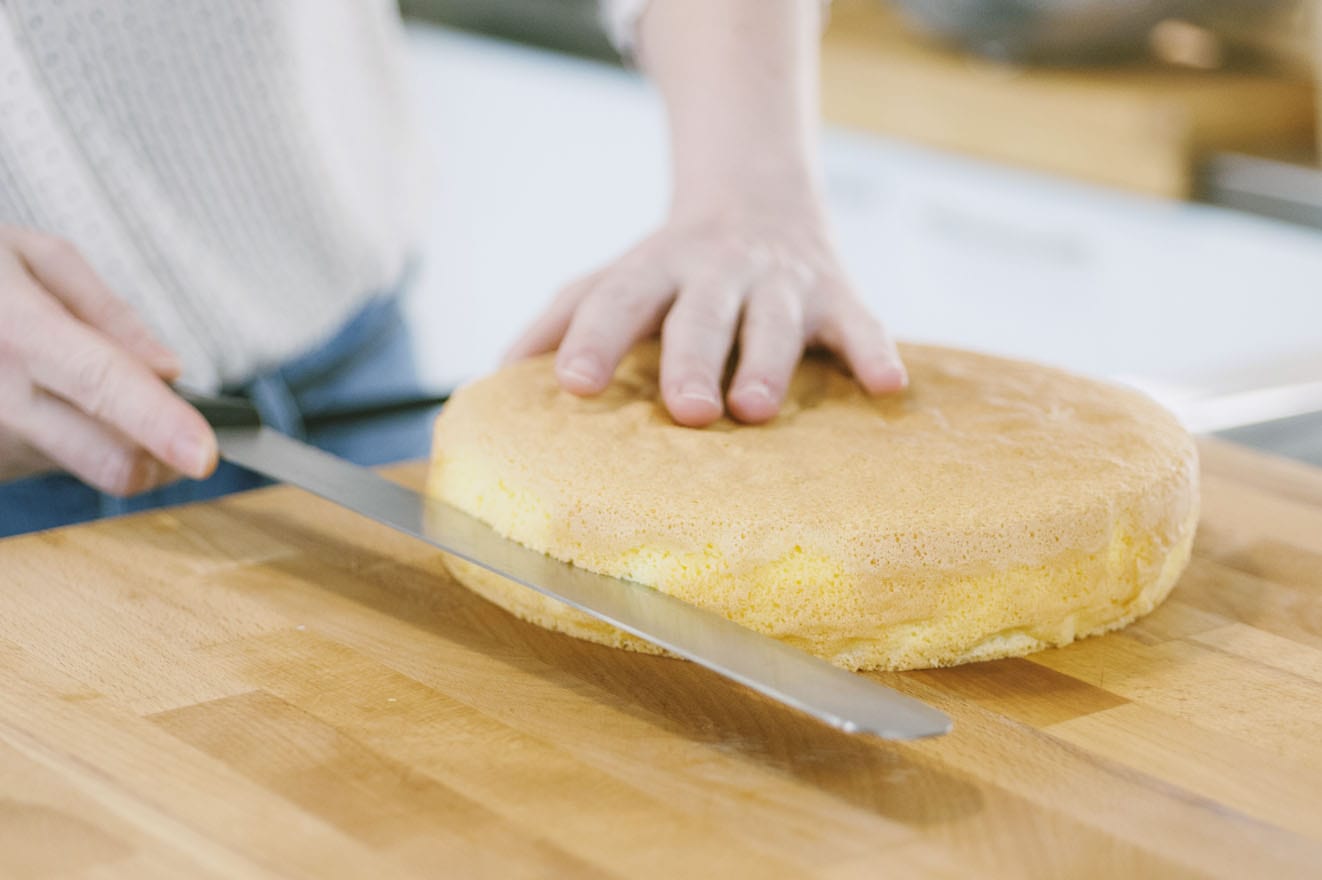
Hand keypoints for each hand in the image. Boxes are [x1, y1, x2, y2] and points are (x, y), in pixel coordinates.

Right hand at [0, 226, 217, 494]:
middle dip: (158, 451)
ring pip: (88, 467)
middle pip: (112, 462)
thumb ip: (108, 314)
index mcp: (19, 334)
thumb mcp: (29, 256)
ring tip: (57, 379)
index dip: (160, 424)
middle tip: (165, 416)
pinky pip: (51, 466)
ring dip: (103, 436)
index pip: (102, 385)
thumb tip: (169, 371)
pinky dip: (64, 440)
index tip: (204, 454)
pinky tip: (29, 398)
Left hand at [506, 197, 906, 426]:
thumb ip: (562, 319)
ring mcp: (780, 283)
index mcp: (653, 269)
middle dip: (693, 359)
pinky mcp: (837, 294)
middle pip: (700, 314)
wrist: (760, 195)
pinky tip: (888, 386)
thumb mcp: (615, 277)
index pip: (616, 299)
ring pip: (774, 321)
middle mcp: (715, 272)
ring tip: (756, 407)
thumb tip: (494, 376)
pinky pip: (861, 324)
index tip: (574, 386)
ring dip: (768, 361)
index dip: (595, 340)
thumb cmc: (672, 265)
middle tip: (687, 410)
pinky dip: (874, 351)